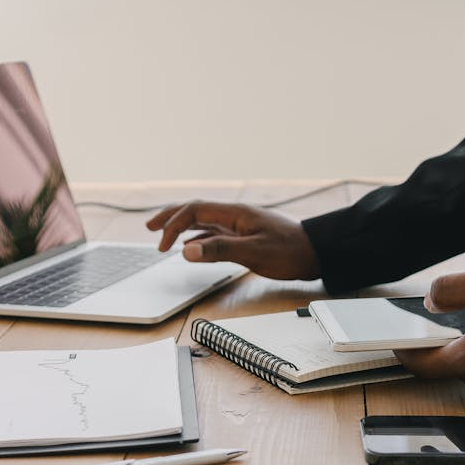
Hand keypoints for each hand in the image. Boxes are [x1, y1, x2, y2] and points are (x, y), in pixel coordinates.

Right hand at [146, 201, 320, 279]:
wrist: (316, 254)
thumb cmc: (290, 252)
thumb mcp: (253, 252)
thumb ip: (219, 251)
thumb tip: (185, 250)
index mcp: (235, 214)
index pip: (194, 210)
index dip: (173, 223)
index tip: (161, 244)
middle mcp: (234, 216)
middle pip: (194, 210)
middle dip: (170, 217)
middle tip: (148, 228)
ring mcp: (239, 226)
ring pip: (203, 222)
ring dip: (181, 227)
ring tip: (163, 237)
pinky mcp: (245, 237)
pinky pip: (214, 234)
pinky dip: (198, 239)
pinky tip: (192, 248)